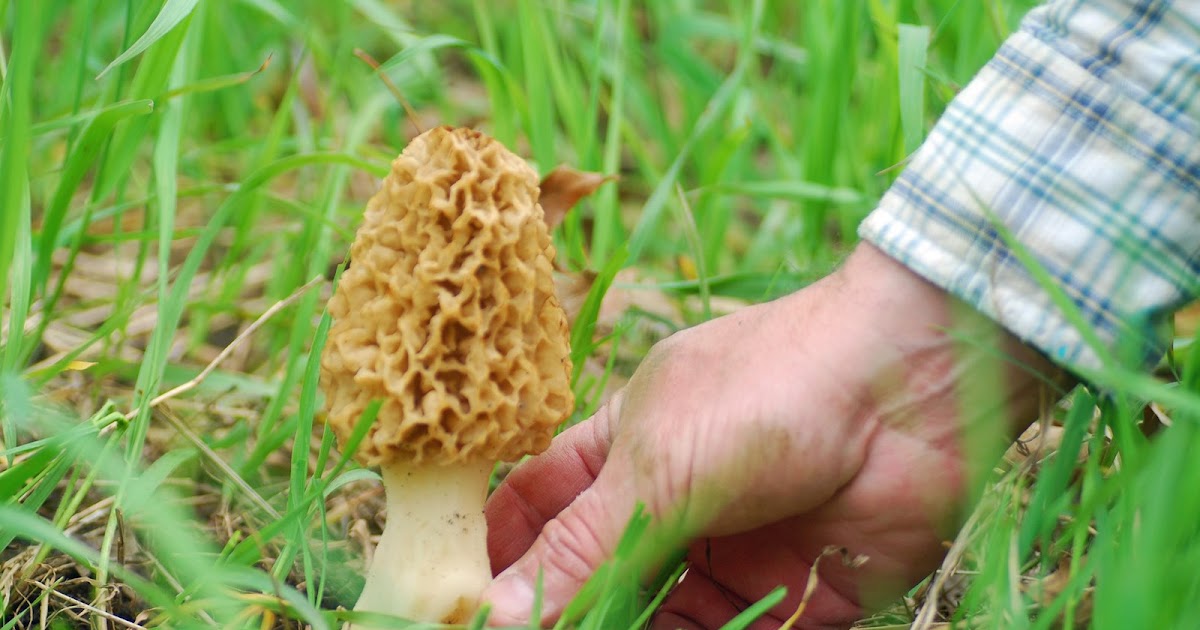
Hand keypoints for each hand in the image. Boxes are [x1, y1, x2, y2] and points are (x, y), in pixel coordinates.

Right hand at [481, 244, 1064, 628]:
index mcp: (622, 449)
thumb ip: (580, 549)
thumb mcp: (655, 468)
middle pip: (593, 579)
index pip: (537, 509)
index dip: (497, 556)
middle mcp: (669, 504)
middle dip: (558, 617)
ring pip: (654, 619)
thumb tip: (494, 613)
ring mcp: (728, 552)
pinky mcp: (790, 597)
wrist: (912, 388)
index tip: (456, 608)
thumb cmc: (764, 393)